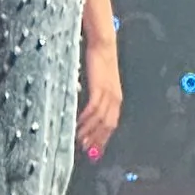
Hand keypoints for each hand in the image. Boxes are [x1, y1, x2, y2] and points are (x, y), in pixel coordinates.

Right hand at [79, 38, 121, 160]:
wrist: (103, 44)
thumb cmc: (99, 61)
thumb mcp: (99, 82)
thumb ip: (96, 95)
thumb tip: (87, 110)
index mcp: (116, 99)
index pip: (111, 125)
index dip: (103, 139)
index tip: (95, 150)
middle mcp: (115, 99)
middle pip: (108, 126)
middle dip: (97, 140)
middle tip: (86, 150)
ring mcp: (109, 94)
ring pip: (101, 119)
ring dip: (90, 132)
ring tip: (79, 140)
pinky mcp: (100, 88)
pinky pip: (93, 108)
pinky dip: (86, 119)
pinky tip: (78, 124)